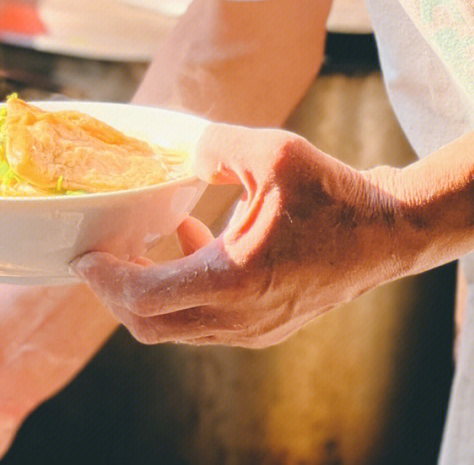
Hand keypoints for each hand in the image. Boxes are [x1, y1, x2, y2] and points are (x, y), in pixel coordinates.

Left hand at [73, 122, 406, 347]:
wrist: (389, 233)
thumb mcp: (272, 151)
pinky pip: (204, 318)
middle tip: (99, 252)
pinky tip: (190, 231)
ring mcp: (253, 329)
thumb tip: (176, 145)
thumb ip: (214, 143)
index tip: (83, 255)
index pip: (146, 297)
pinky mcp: (264, 325)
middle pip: (151, 324)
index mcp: (235, 279)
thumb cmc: (334, 192)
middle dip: (115, 292)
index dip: (105, 279)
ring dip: (148, 288)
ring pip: (176, 326)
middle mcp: (240, 316)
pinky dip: (181, 285)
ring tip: (140, 236)